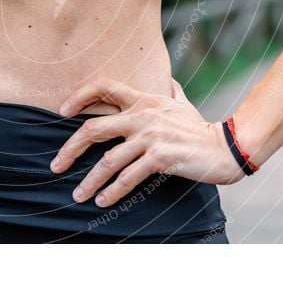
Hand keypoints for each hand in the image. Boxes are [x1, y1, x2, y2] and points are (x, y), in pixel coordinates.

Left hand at [50, 77, 244, 207]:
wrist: (226, 148)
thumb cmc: (201, 128)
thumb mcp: (182, 103)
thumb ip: (170, 91)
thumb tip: (168, 81)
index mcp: (143, 99)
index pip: (104, 86)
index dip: (79, 96)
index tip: (62, 111)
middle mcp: (142, 114)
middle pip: (93, 128)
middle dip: (70, 149)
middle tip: (56, 165)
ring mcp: (150, 136)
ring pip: (107, 160)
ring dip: (89, 180)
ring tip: (77, 195)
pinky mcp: (160, 157)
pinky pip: (128, 177)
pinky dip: (112, 192)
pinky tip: (102, 201)